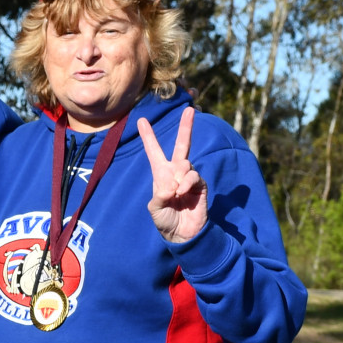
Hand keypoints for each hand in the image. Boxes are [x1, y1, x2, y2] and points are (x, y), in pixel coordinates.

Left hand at [140, 108, 208, 242]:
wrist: (181, 233)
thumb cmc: (165, 220)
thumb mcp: (155, 208)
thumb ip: (160, 194)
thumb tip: (173, 184)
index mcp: (161, 175)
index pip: (154, 152)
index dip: (149, 137)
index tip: (141, 120)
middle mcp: (176, 172)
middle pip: (182, 145)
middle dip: (186, 127)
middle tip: (190, 109)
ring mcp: (189, 177)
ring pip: (185, 164)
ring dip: (178, 178)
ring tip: (175, 194)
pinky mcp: (201, 184)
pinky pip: (193, 176)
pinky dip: (186, 183)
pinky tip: (183, 192)